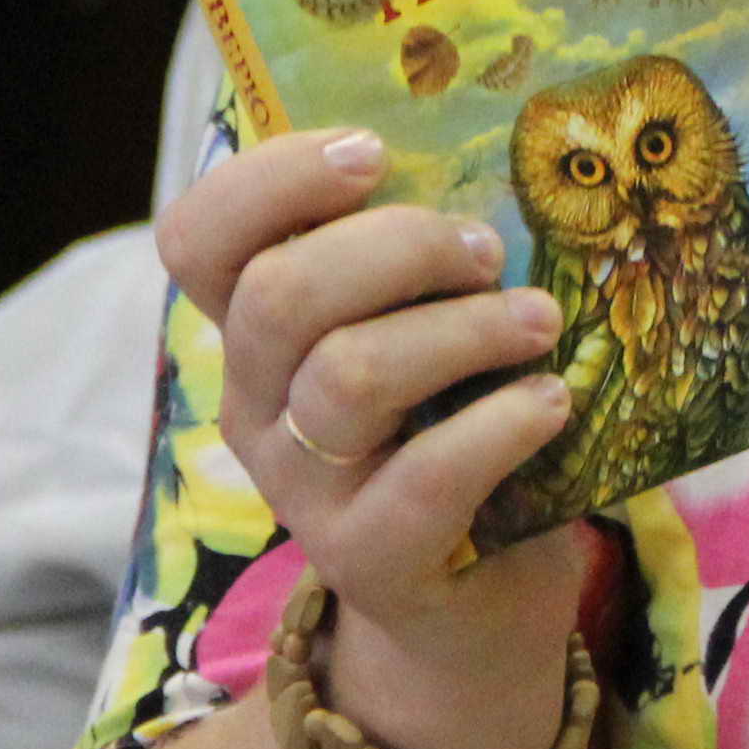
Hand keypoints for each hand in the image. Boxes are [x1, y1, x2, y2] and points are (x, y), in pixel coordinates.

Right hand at [152, 127, 589, 748]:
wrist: (473, 605)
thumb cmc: (453, 431)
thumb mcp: (419, 330)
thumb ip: (419, 256)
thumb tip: (491, 143)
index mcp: (257, 333)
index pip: (197, 239)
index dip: (269, 179)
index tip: (373, 152)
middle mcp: (257, 407)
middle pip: (278, 295)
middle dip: (397, 248)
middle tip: (486, 252)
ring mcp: (305, 490)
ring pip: (348, 377)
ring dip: (463, 330)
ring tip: (538, 323)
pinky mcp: (371, 559)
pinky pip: (424, 477)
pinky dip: (502, 425)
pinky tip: (551, 403)